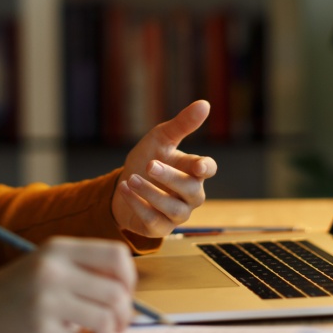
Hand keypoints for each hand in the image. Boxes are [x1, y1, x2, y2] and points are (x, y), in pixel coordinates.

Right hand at [0, 237, 135, 332]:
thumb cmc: (19, 291)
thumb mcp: (47, 265)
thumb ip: (84, 269)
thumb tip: (130, 293)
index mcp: (58, 248)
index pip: (116, 256)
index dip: (129, 277)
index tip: (125, 292)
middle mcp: (52, 271)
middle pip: (116, 292)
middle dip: (125, 312)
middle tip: (118, 323)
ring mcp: (45, 302)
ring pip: (106, 320)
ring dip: (109, 331)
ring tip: (100, 332)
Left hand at [113, 100, 217, 238]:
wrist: (124, 185)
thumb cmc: (148, 159)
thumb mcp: (161, 138)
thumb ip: (182, 124)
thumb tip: (204, 104)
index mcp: (194, 171)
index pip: (208, 169)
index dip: (205, 168)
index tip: (198, 166)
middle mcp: (191, 194)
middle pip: (191, 190)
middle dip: (170, 177)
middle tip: (150, 165)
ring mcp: (177, 214)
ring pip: (173, 208)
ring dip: (151, 193)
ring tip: (132, 179)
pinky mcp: (160, 228)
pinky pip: (154, 221)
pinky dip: (139, 205)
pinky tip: (126, 189)